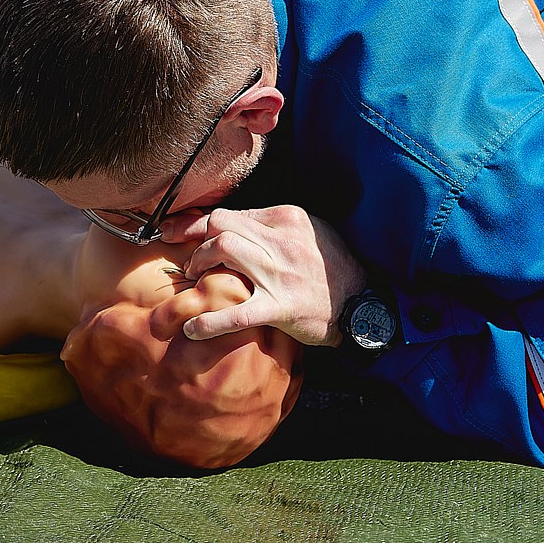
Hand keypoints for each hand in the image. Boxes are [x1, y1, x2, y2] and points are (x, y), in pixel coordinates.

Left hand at [159, 204, 367, 346]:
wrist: (362, 303)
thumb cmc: (334, 267)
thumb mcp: (311, 231)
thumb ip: (275, 224)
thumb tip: (237, 224)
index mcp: (286, 219)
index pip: (232, 214)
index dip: (202, 225)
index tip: (181, 234)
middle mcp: (281, 241)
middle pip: (222, 225)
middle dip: (198, 242)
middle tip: (192, 264)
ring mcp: (279, 274)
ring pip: (224, 250)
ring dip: (199, 264)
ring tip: (194, 283)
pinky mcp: (280, 308)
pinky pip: (236, 313)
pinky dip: (209, 321)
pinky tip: (193, 329)